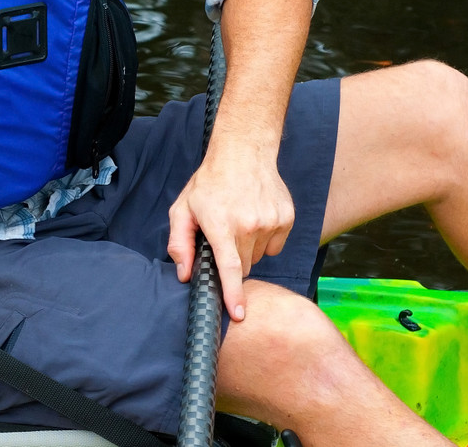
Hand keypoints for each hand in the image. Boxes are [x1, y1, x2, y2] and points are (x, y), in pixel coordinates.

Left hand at [167, 149, 294, 321]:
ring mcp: (271, 222)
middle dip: (231, 261)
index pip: (229, 268)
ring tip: (238, 223)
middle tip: (222, 238)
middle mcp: (249, 225)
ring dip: (247, 249)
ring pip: (258, 256)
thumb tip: (185, 274)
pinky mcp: (287, 219)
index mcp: (221, 225)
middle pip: (242, 266)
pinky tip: (254, 220)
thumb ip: (181, 243)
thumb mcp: (183, 210)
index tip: (239, 313)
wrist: (243, 154)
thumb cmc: (208, 183)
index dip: (233, 293)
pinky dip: (264, 240)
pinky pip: (274, 246)